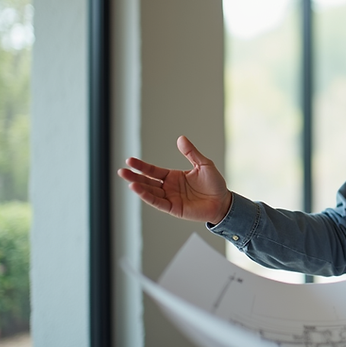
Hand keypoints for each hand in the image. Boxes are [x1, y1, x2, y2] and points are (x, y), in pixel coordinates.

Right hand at [118, 135, 232, 224]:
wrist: (223, 201)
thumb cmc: (214, 184)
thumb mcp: (203, 164)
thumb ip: (191, 153)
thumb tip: (180, 138)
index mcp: (173, 176)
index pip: (153, 171)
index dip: (142, 166)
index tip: (129, 160)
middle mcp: (169, 187)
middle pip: (148, 181)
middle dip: (134, 176)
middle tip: (122, 171)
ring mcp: (170, 198)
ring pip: (150, 192)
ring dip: (139, 187)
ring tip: (128, 180)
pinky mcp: (174, 208)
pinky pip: (158, 202)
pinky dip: (148, 197)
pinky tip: (139, 190)